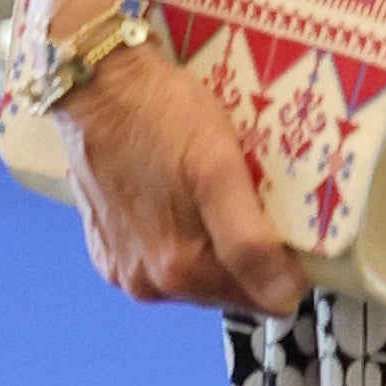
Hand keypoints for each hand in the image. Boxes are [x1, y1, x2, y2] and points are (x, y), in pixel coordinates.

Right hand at [57, 42, 305, 316]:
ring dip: (216, 240)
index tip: (288, 223)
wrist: (97, 84)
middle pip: (228, 285)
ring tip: (222, 193)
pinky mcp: (106, 244)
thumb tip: (284, 300)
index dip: (284, 264)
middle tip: (255, 198)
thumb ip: (249, 241)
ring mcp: (122, 265)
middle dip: (249, 252)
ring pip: (196, 269)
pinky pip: (162, 251)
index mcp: (179, 270)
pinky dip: (182, 231)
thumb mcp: (219, 170)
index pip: (261, 297)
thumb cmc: (163, 116)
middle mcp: (147, 281)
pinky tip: (185, 196)